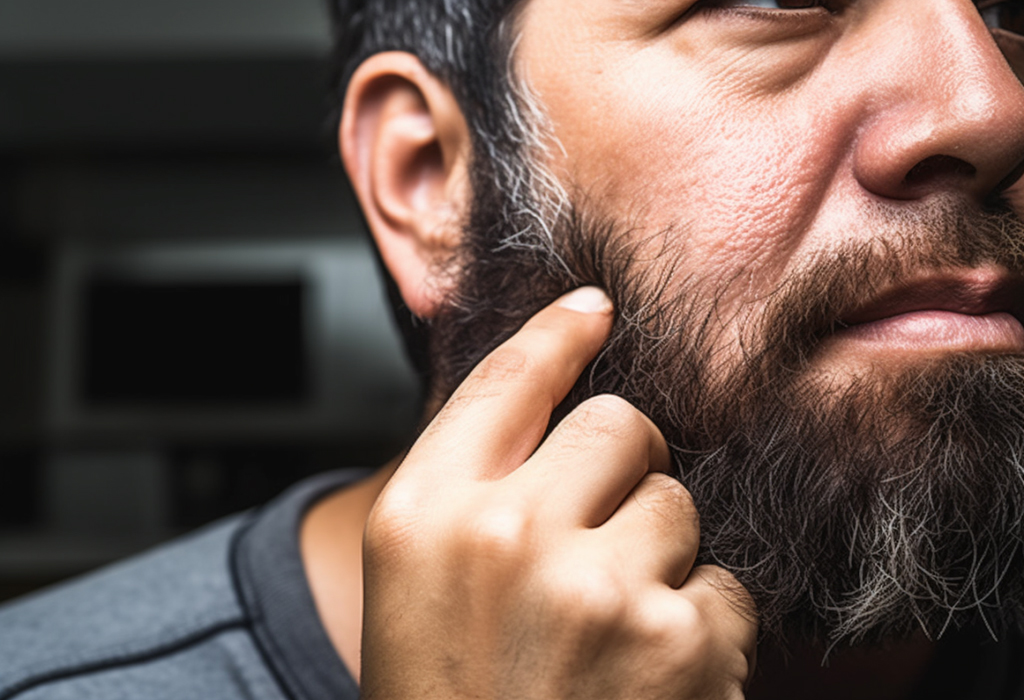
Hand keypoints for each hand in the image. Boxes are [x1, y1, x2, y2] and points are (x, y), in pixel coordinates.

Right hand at [360, 287, 757, 699]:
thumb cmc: (447, 696)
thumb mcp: (418, 576)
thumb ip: (476, 481)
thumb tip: (560, 386)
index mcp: (425, 513)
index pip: (507, 381)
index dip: (557, 336)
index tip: (593, 309)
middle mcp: (505, 535)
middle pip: (621, 425)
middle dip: (622, 469)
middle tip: (590, 543)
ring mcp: (596, 589)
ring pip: (679, 502)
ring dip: (658, 555)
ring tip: (604, 633)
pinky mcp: (679, 645)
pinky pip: (725, 584)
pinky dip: (701, 625)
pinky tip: (644, 680)